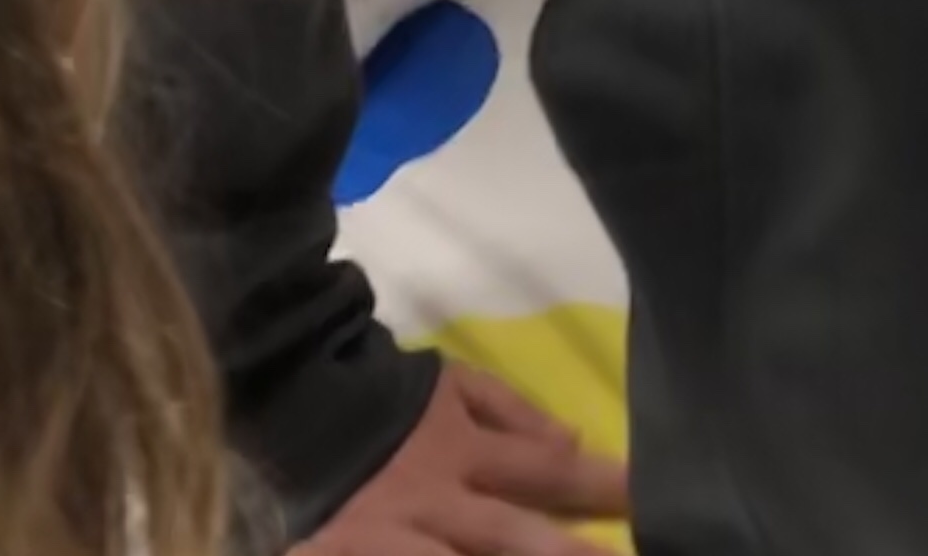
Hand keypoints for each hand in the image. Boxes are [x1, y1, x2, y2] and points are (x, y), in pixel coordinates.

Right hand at [299, 364, 626, 555]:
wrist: (279, 408)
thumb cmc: (378, 399)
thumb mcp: (452, 387)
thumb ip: (515, 415)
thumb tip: (576, 439)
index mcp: (463, 452)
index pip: (549, 473)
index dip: (602, 488)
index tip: (648, 503)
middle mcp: (433, 503)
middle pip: (512, 537)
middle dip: (565, 553)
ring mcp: (387, 539)